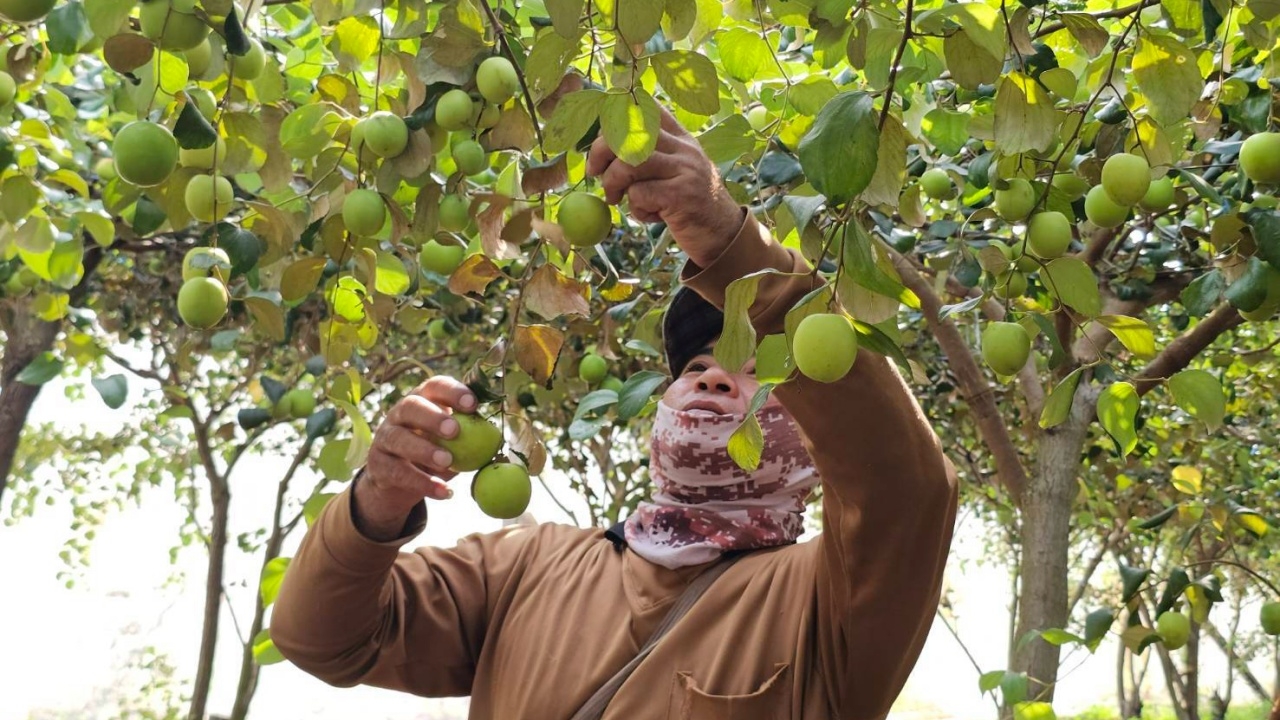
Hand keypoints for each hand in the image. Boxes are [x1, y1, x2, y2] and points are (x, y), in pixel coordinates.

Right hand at [354, 376, 475, 539]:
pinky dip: (422, 483)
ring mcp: (385, 438)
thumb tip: (498, 439)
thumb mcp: (452, 441)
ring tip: (448, 462)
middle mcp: (399, 414)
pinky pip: (398, 472)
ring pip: (399, 439)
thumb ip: (470, 436)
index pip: (435, 386)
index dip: (453, 392)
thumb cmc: (434, 451)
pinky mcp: (378, 464)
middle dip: (433, 417)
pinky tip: (443, 492)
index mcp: (423, 400)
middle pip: (411, 407)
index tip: (473, 404)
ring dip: (424, 450)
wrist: (398, 481)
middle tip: (455, 431)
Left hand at [586, 105, 744, 267]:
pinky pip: (639, 194)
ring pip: (629, 163)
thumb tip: (603, 145)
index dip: (616, 116)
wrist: (723, 233)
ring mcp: (684, 169)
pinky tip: (649, 215)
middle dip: (600, 152)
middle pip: (627, 133)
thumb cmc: (690, 203)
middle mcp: (683, 147)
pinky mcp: (682, 195)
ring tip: (616, 198)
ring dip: (612, 182)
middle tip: (595, 173)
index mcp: (679, 137)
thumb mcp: (675, 170)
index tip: (601, 137)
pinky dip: (635, 208)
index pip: (645, 107)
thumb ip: (650, 154)